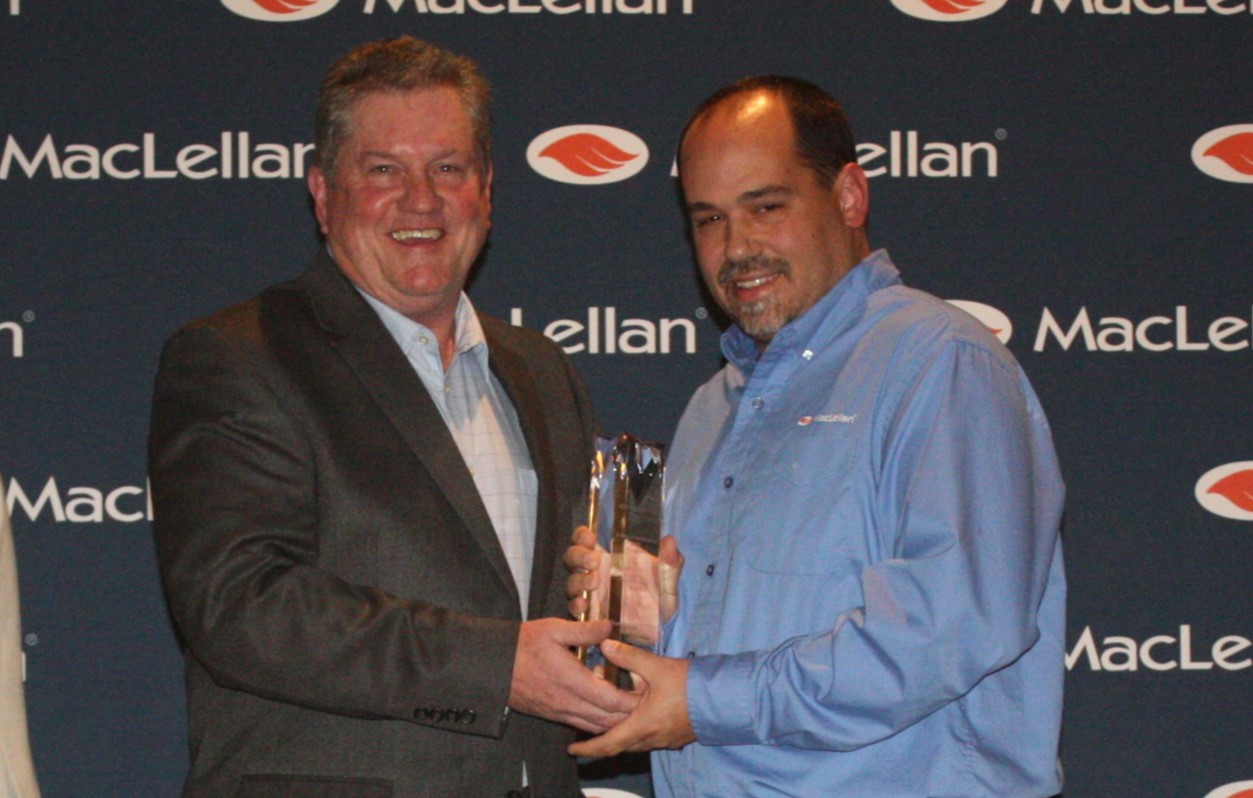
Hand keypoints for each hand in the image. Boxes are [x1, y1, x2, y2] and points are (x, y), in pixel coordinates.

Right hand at [508, 618, 638, 732]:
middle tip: (646, 704)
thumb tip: (610, 627)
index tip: (647, 693)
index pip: (611, 700)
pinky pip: (581, 724)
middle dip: (628, 715)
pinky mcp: (552, 715)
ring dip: (614, 721)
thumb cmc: (523, 644)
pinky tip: (605, 711)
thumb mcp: (554, 629)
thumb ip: (584, 631)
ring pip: (595, 726)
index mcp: (572, 681)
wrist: (493, 665)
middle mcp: (568, 702)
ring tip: (630, 709)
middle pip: (607, 720)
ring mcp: (559, 712)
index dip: (632, 701)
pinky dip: (597, 722)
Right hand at [565, 530, 683, 635]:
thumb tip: (670, 541)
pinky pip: (574, 608)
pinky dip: (576, 605)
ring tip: (595, 582)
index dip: (582, 536)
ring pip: (572, 582)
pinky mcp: (589, 614)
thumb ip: (669, 560)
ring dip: (579, 580)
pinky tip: (584, 604)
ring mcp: (589, 593)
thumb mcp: (667, 579)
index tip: (590, 537)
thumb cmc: (660, 597)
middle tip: (595, 561)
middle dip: (579, 556)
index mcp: (609, 557)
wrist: (660, 629)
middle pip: (572, 557)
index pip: (585, 539)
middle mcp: (594, 572)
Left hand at [567, 639, 695, 757]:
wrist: (725, 699)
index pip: (608, 744)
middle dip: (601, 745)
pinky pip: (649, 741)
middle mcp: (651, 738)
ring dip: (620, 739)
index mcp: (642, 725)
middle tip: (586, 739)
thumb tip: (605, 645)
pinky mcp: (676, 736)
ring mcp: (665, 740)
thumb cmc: (691, 685)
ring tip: (608, 728)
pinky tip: (637, 721)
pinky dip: (636, 735)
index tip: (572, 749)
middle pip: (620, 748)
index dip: (588, 749)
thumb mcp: (656, 666)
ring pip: (635, 745)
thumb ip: (629, 657)